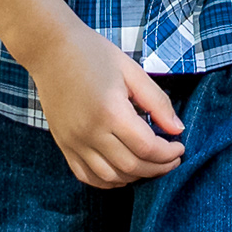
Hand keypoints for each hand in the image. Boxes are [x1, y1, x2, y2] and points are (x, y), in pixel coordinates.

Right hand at [29, 20, 185, 187]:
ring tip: (151, 166)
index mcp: (111, 111)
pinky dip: (108, 181)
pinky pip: (86, 176)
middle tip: (172, 161)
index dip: (168, 154)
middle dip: (157, 168)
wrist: (51, 50)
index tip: (180, 149)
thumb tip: (177, 129)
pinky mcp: (63, 145)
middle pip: (131, 166)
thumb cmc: (94, 54)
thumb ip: (157, 102)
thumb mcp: (132, 71)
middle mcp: (91, 132)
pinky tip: (123, 173)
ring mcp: (74, 142)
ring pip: (110, 177)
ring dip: (135, 177)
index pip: (147, 147)